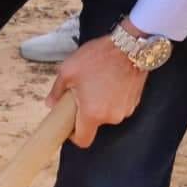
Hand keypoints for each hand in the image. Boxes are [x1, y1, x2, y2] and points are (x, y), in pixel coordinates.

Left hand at [47, 29, 147, 147]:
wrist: (130, 46)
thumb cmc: (99, 58)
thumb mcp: (68, 71)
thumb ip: (57, 91)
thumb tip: (51, 103)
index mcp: (93, 113)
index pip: (83, 140)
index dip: (73, 135)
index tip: (69, 123)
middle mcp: (111, 116)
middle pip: (94, 125)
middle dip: (85, 113)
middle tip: (80, 94)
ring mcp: (125, 110)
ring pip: (106, 115)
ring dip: (99, 104)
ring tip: (96, 84)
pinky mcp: (134, 101)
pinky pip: (117, 106)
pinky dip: (111, 99)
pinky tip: (108, 82)